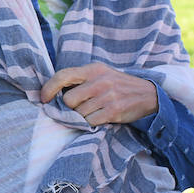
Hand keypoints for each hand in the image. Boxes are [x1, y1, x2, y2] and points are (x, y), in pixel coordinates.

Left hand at [41, 63, 158, 125]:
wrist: (149, 94)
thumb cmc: (120, 85)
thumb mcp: (102, 74)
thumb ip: (82, 80)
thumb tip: (56, 94)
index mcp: (94, 69)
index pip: (63, 75)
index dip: (49, 88)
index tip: (44, 99)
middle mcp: (100, 81)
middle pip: (69, 99)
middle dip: (71, 107)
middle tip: (79, 108)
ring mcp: (107, 96)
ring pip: (79, 113)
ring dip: (82, 116)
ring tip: (94, 112)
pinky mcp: (114, 111)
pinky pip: (90, 122)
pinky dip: (91, 123)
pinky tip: (99, 118)